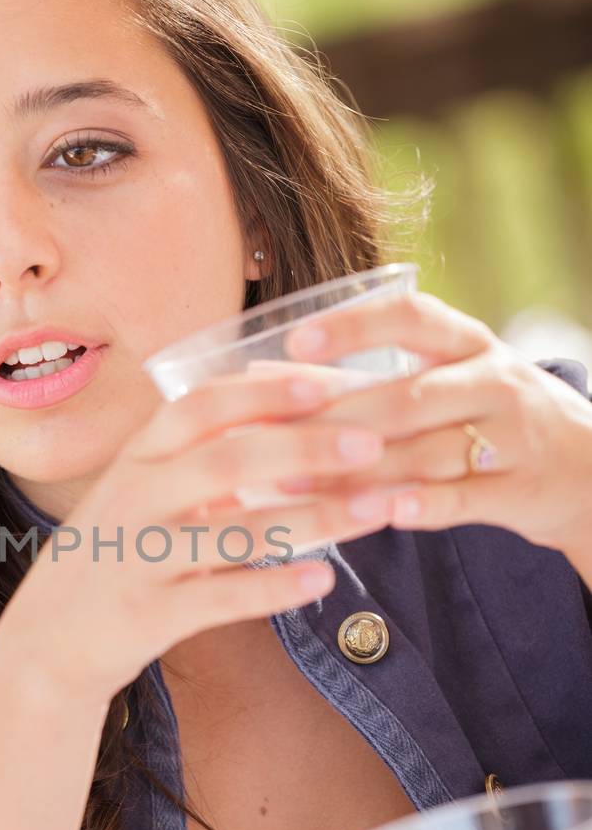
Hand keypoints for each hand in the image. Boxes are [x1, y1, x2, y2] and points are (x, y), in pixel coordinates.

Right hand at [6, 366, 411, 702]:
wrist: (46, 642)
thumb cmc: (113, 556)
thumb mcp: (141, 493)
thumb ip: (201, 459)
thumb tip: (294, 421)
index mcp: (137, 457)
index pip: (202, 406)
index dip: (264, 392)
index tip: (325, 382)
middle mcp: (135, 497)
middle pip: (229, 457)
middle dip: (307, 447)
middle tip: (373, 442)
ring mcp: (140, 556)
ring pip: (237, 530)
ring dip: (315, 518)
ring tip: (377, 509)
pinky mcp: (148, 614)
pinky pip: (221, 597)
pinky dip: (275, 586)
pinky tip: (324, 578)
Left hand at [276, 287, 591, 557]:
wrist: (589, 470)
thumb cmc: (491, 418)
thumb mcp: (448, 381)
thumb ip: (370, 380)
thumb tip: (270, 380)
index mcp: (469, 344)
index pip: (411, 318)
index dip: (353, 325)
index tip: (295, 340)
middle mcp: (493, 382)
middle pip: (407, 395)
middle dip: (334, 417)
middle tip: (269, 435)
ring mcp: (512, 436)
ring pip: (426, 451)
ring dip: (357, 471)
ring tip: (292, 484)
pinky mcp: (520, 489)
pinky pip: (464, 498)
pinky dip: (422, 506)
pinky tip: (379, 512)